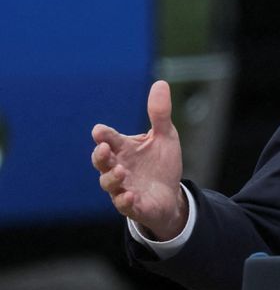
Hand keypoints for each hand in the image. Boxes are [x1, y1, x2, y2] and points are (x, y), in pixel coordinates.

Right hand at [91, 80, 186, 240]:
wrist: (169, 195)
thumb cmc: (161, 164)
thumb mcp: (165, 137)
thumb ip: (160, 114)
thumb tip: (161, 83)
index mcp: (124, 149)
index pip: (109, 139)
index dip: (104, 135)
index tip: (100, 131)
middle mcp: (118, 167)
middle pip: (101, 161)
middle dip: (100, 155)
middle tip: (103, 148)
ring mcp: (123, 187)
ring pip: (109, 184)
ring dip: (112, 178)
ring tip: (121, 171)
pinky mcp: (133, 206)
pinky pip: (124, 205)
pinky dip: (125, 201)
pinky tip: (131, 196)